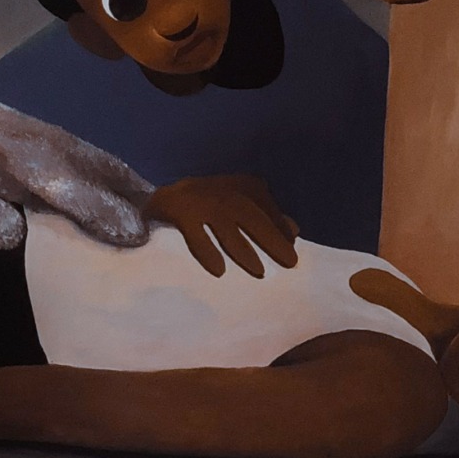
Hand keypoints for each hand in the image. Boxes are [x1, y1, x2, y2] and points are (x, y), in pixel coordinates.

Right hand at [144, 174, 297, 277]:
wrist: (162, 198)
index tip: (293, 251)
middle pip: (252, 217)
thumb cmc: (209, 205)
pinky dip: (207, 251)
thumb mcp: (239, 205)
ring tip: (259, 271)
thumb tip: (295, 231)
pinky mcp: (179, 211)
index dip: (281, 228)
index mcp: (240, 185)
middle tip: (290, 263)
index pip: (266, 207)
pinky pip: (195, 234)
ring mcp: (200, 200)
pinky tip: (219, 271)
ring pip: (226, 226)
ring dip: (244, 250)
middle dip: (272, 239)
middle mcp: (222, 190)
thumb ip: (265, 215)